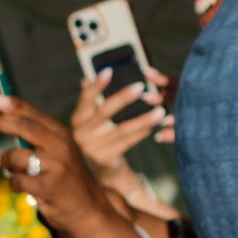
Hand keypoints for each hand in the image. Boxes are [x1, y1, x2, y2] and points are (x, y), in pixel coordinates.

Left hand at [0, 94, 109, 237]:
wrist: (87, 208)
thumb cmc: (66, 178)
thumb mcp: (59, 152)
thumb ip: (37, 139)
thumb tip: (3, 127)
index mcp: (61, 134)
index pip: (34, 114)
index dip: (12, 104)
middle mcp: (60, 146)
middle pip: (24, 127)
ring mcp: (55, 166)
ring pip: (17, 156)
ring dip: (2, 158)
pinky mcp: (48, 187)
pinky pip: (18, 180)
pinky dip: (12, 182)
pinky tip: (16, 185)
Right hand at [65, 70, 168, 184]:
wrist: (98, 166)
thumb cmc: (98, 133)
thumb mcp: (91, 118)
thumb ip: (91, 100)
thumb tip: (86, 79)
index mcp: (77, 118)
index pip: (85, 98)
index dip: (97, 85)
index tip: (109, 70)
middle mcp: (81, 133)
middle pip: (104, 112)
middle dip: (122, 98)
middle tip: (140, 87)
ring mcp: (93, 147)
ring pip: (121, 130)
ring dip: (142, 120)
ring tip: (159, 111)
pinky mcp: (105, 159)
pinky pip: (127, 143)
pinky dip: (141, 133)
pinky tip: (153, 126)